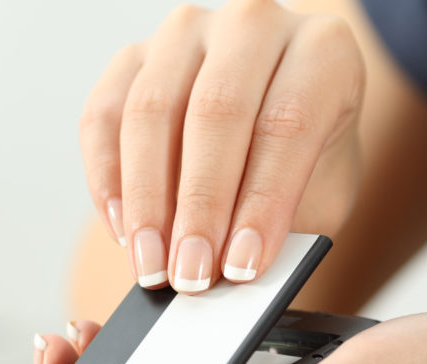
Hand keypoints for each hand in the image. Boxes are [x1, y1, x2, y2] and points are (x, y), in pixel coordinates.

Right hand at [80, 0, 363, 292]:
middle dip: (198, 207)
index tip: (241, 267)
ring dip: (146, 201)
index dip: (261, 202)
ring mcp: (186, 35)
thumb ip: (285, 227)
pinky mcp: (132, 57)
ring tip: (152, 265)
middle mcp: (254, 26)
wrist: (265, 130)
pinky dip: (107, 181)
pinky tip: (122, 231)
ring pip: (151, 111)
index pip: (288, 123)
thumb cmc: (299, 163)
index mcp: (323, 51)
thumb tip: (232, 272)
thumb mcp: (317, 197)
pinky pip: (103, 117)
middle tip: (189, 275)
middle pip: (216, 112)